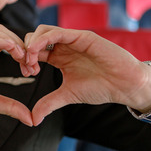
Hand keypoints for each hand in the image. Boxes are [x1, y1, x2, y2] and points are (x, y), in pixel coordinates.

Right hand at [0, 25, 32, 128]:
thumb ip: (11, 107)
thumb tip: (31, 119)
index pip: (5, 41)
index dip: (22, 50)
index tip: (32, 69)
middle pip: (1, 32)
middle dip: (20, 43)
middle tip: (30, 62)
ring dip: (10, 40)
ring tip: (22, 56)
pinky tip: (10, 49)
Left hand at [22, 25, 150, 124]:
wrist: (125, 85)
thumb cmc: (101, 87)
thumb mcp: (68, 95)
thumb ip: (49, 103)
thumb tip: (33, 119)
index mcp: (58, 56)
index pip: (34, 50)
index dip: (25, 59)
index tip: (26, 74)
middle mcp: (63, 45)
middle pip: (34, 37)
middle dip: (25, 51)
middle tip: (28, 68)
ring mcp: (71, 39)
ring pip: (42, 31)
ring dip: (32, 44)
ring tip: (32, 61)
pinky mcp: (80, 36)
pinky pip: (56, 32)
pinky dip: (42, 40)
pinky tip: (37, 53)